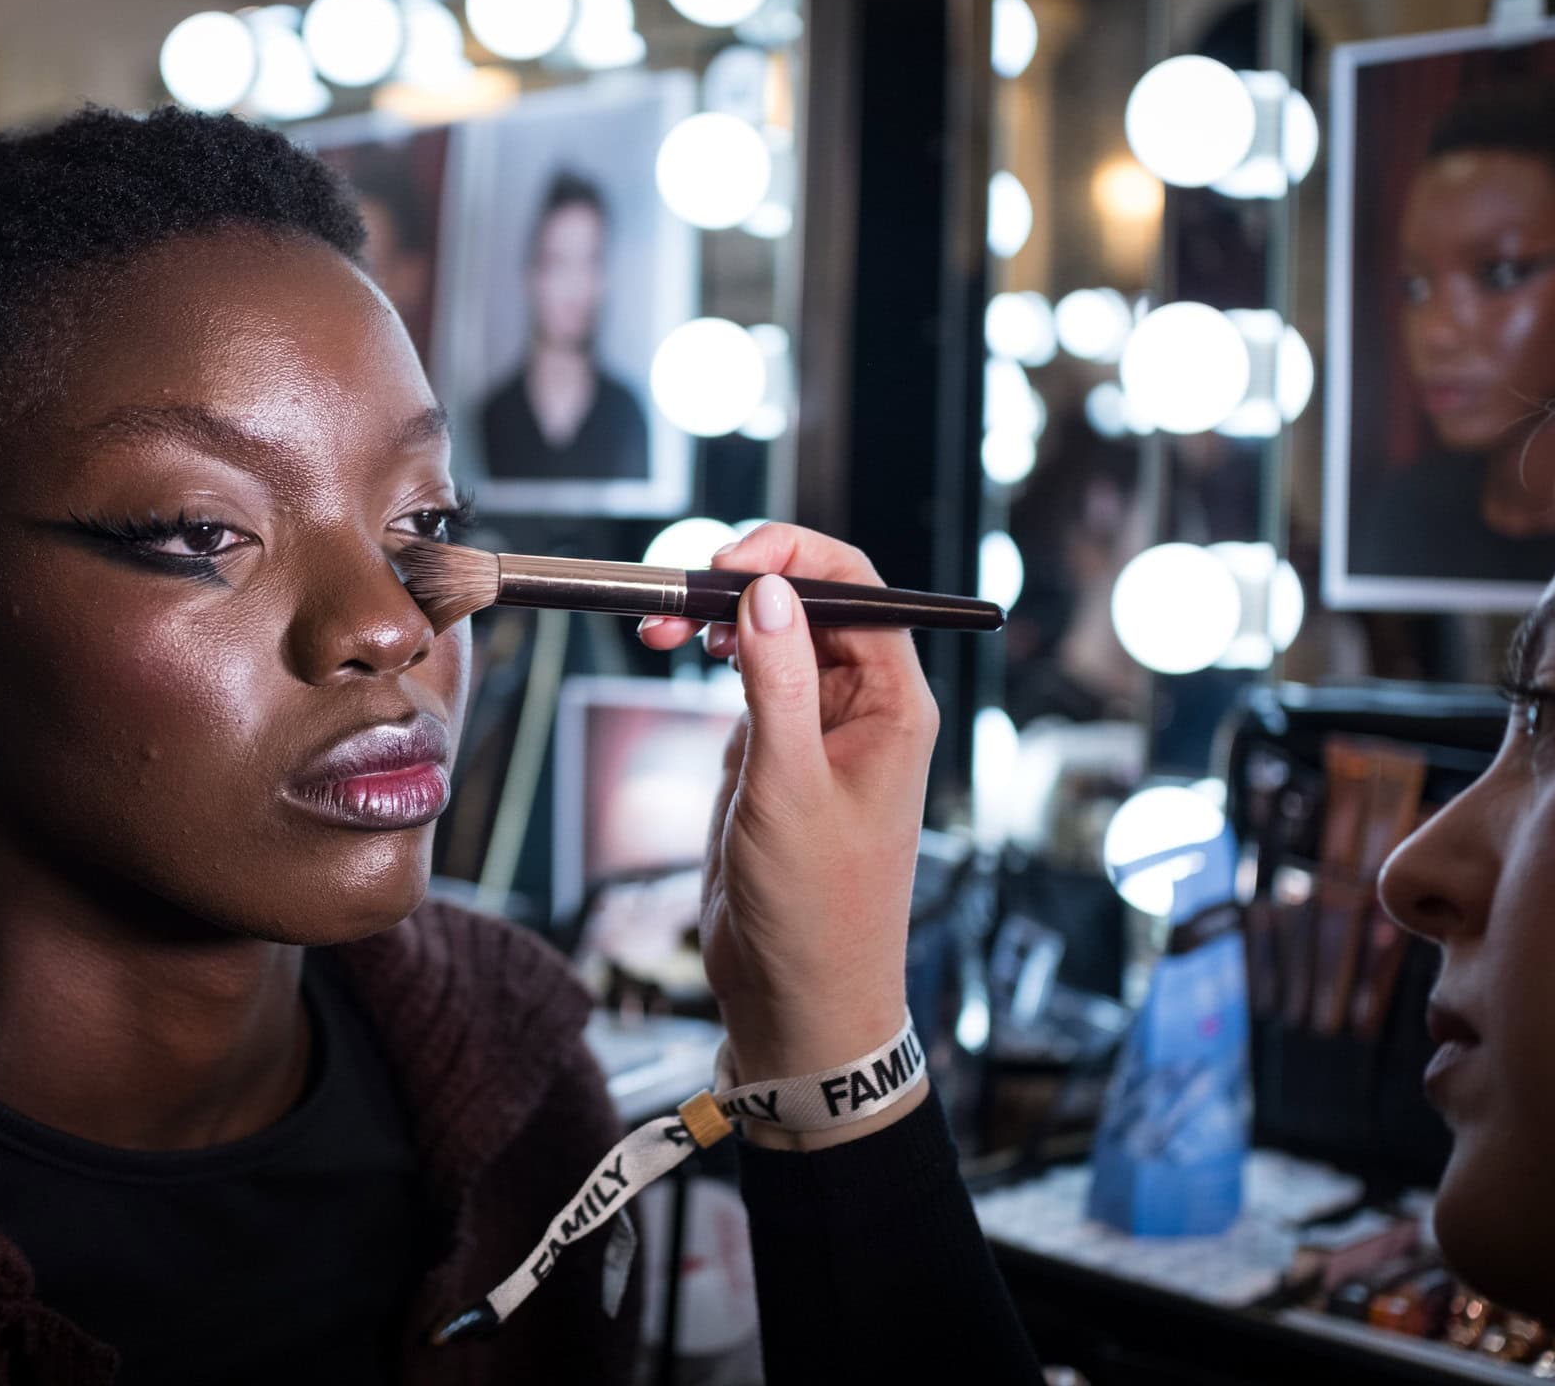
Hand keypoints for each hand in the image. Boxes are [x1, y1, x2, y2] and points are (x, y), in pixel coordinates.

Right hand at [638, 524, 937, 1147]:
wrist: (799, 999)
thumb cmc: (816, 908)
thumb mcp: (787, 786)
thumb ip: (776, 681)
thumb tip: (767, 590)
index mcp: (894, 703)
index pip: (855, 588)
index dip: (790, 556)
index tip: (723, 562)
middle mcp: (864, 706)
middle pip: (808, 603)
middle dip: (739, 585)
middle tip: (673, 598)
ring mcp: (821, 729)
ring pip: (772, 639)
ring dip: (717, 621)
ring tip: (660, 630)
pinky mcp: (780, 757)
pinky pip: (751, 683)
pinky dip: (712, 664)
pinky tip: (681, 666)